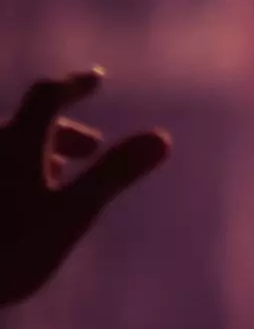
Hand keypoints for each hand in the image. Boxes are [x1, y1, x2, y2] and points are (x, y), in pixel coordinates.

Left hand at [0, 69, 168, 303]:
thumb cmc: (5, 248)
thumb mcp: (70, 214)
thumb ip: (113, 173)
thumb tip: (163, 138)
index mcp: (16, 140)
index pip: (47, 96)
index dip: (74, 85)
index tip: (95, 80)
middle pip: (24, 123)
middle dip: (61, 130)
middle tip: (91, 148)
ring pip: (6, 147)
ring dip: (37, 152)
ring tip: (57, 174)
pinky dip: (14, 171)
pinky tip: (20, 201)